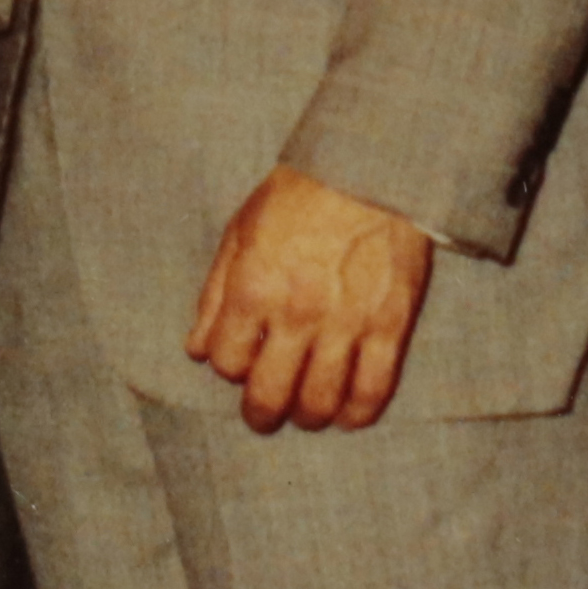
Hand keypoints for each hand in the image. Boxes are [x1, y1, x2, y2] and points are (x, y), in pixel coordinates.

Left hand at [186, 162, 440, 434]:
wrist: (369, 170)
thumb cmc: (297, 198)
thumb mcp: (238, 235)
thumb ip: (213, 296)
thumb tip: (197, 350)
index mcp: (252, 288)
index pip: (226, 362)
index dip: (229, 368)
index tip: (239, 364)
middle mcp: (296, 313)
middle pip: (270, 395)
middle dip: (261, 415)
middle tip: (263, 417)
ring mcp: (345, 323)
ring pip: (320, 402)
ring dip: (308, 417)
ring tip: (305, 414)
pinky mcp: (390, 326)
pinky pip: (373, 389)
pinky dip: (357, 413)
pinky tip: (347, 416)